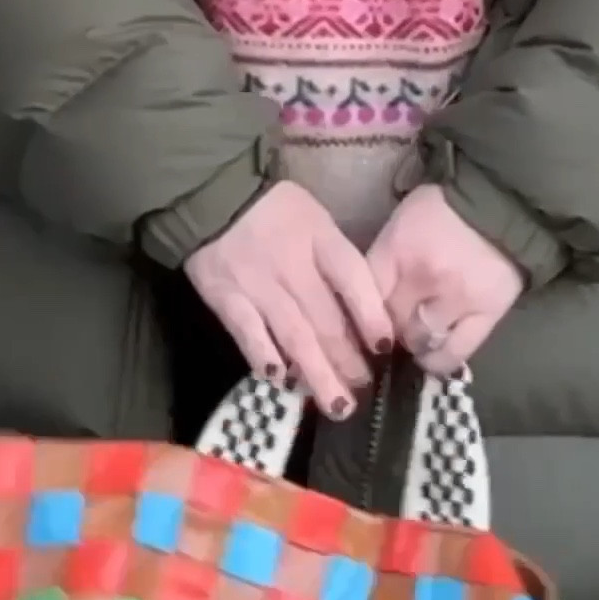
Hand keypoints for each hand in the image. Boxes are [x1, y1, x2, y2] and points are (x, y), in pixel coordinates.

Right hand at [185, 182, 392, 422]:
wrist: (214, 194)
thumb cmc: (276, 210)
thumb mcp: (316, 219)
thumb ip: (336, 259)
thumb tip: (362, 314)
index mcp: (320, 238)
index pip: (353, 278)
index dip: (372, 315)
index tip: (384, 347)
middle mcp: (292, 263)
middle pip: (326, 318)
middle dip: (348, 360)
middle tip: (362, 388)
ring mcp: (258, 283)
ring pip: (294, 336)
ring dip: (318, 374)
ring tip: (338, 404)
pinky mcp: (226, 298)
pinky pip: (249, 334)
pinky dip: (266, 358)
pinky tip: (282, 382)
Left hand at [367, 185, 524, 375]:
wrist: (503, 202)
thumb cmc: (443, 208)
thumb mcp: (400, 223)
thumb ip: (382, 261)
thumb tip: (364, 299)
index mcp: (396, 250)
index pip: (363, 297)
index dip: (357, 314)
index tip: (358, 321)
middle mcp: (423, 278)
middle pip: (388, 322)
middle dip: (384, 327)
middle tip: (388, 326)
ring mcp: (457, 299)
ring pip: (418, 341)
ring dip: (411, 342)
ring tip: (412, 337)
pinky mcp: (488, 314)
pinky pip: (456, 352)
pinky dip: (439, 361)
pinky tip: (431, 358)